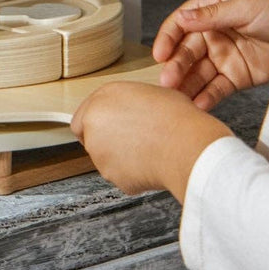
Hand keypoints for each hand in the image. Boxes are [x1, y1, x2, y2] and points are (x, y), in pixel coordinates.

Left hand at [70, 81, 231, 202]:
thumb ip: (129, 104)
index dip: (97, 124)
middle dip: (108, 141)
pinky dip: (132, 174)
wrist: (186, 145)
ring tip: (148, 150)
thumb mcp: (150, 94)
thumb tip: (131, 111)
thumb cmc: (176, 118)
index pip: (82, 117)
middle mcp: (94, 124)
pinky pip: (120, 175)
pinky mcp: (111, 175)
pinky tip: (151, 164)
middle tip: (133, 141)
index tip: (108, 130)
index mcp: (102, 99)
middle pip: (91, 138)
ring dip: (120, 158)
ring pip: (105, 159)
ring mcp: (99, 152)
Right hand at [152, 0, 268, 109]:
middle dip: (176, 66)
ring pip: (198, 73)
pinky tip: (199, 104)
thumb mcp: (246, 5)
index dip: (168, 38)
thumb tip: (182, 18)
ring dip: (186, 85)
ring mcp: (224, 56)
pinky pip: (217, 88)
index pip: (182, 24)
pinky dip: (207, 97)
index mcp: (213, 9)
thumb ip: (213, 14)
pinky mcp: (237, 77)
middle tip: (167, 81)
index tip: (160, 54)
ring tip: (178, 98)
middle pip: (187, 51)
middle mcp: (214, 33)